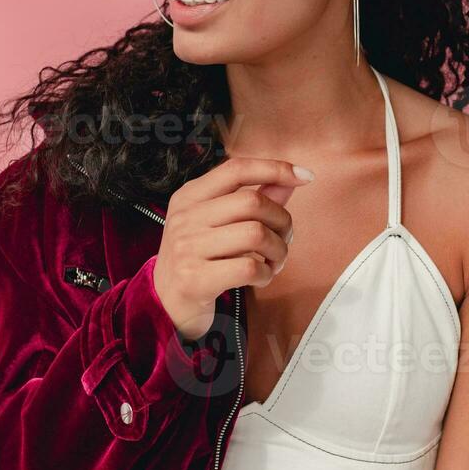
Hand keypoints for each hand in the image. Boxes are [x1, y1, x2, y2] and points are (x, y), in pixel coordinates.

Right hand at [152, 157, 312, 338]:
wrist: (164, 301)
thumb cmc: (200, 257)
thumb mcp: (218, 222)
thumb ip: (254, 199)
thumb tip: (292, 178)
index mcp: (190, 195)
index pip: (236, 169)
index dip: (274, 168)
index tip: (304, 177)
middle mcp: (185, 217)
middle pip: (253, 202)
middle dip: (282, 221)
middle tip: (284, 239)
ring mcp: (187, 247)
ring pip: (256, 234)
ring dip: (278, 250)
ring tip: (274, 261)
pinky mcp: (194, 279)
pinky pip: (249, 268)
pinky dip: (266, 273)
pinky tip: (260, 277)